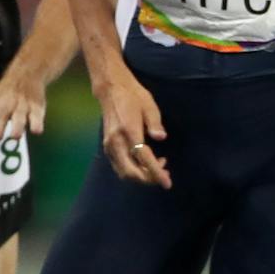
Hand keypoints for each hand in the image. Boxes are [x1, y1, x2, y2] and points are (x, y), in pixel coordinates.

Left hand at [0, 62, 50, 152]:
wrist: (24, 75)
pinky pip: (37, 114)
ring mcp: (20, 104)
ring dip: (18, 125)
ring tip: (16, 136)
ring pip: (19, 114)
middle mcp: (4, 104)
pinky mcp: (36, 105)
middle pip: (0, 115)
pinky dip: (37, 122)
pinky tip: (37, 131)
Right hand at [95, 72, 169, 187]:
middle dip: (148, 179)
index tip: (167, 183)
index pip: (143, 158)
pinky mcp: (107, 146)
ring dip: (141, 176)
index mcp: (129, 130)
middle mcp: (116, 141)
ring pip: (124, 172)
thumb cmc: (133, 96)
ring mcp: (109, 145)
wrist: (111, 90)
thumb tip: (161, 137)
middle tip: (164, 175)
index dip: (156, 172)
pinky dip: (133, 171)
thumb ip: (155, 123)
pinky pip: (119, 166)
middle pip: (131, 172)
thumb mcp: (149, 105)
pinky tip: (144, 162)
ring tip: (157, 167)